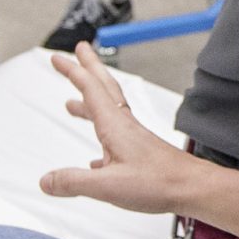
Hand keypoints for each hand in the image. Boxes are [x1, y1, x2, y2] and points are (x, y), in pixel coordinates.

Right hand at [40, 43, 196, 214]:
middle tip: (79, 50)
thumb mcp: (108, 186)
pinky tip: (95, 159)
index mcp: (115, 126)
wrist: (193, 188)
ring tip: (72, 103)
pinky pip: (116, 137)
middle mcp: (124, 126)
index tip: (57, 57)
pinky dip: (102, 137)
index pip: (89, 89)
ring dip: (90, 100)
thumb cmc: (160, 183)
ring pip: (109, 111)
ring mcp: (134, 138)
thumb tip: (46, 180)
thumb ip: (74, 182)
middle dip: (89, 67)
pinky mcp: (140, 152)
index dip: (72, 70)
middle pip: (104, 87)